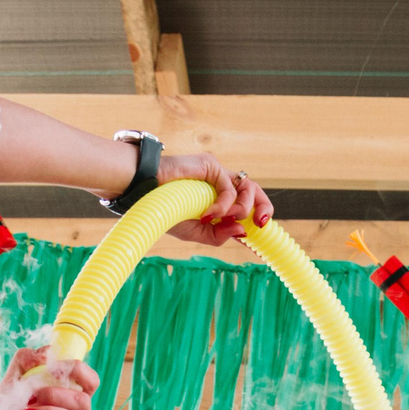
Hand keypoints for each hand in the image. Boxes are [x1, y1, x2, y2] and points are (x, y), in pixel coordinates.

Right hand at [157, 153, 275, 245]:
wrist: (144, 195)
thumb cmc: (166, 212)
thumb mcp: (196, 232)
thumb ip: (219, 235)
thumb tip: (242, 231)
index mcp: (218, 200)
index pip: (245, 208)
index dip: (256, 222)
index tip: (259, 243)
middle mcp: (221, 185)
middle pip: (254, 192)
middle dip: (264, 208)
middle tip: (260, 225)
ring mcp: (217, 174)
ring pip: (248, 188)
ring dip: (242, 209)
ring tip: (223, 219)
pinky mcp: (211, 165)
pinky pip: (229, 188)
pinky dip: (223, 206)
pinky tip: (207, 214)